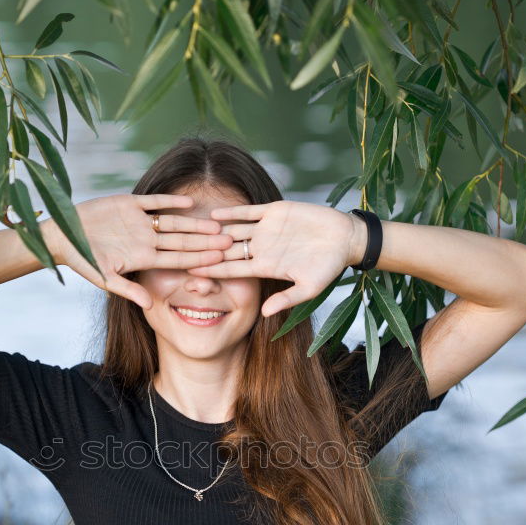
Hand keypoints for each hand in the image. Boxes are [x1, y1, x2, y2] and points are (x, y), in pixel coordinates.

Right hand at [42, 194, 232, 308]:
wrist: (63, 236)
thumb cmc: (82, 260)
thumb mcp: (104, 278)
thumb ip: (128, 289)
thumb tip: (149, 305)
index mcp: (143, 259)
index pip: (177, 260)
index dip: (198, 261)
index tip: (219, 262)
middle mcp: (146, 240)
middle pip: (182, 242)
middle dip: (206, 243)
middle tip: (231, 243)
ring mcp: (140, 223)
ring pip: (174, 223)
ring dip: (194, 224)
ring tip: (217, 225)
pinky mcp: (130, 204)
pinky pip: (154, 203)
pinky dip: (170, 202)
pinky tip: (190, 202)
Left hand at [186, 201, 359, 317]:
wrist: (345, 239)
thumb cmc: (329, 267)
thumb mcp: (309, 288)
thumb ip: (286, 298)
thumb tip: (265, 313)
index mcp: (265, 267)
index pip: (232, 270)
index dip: (212, 271)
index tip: (190, 274)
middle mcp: (260, 248)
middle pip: (226, 251)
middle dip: (205, 252)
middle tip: (180, 253)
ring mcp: (265, 230)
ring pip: (232, 230)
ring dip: (214, 232)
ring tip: (191, 232)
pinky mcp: (274, 212)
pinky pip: (248, 212)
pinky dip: (232, 212)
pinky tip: (214, 213)